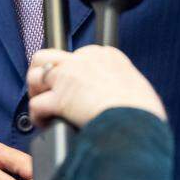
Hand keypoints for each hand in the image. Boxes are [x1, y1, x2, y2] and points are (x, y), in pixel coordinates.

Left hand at [27, 46, 166, 127]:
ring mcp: (68, 77)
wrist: (137, 123)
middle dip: (43, 73)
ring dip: (35, 92)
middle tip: (47, 91)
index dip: (70, 72)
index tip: (72, 86)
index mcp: (106, 55)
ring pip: (35, 76)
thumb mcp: (137, 86)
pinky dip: (37, 116)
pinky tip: (44, 124)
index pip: (77, 55)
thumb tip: (120, 97)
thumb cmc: (144, 112)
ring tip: (42, 107)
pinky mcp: (59, 98)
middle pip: (48, 56)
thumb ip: (122, 85)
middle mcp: (83, 60)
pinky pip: (36, 104)